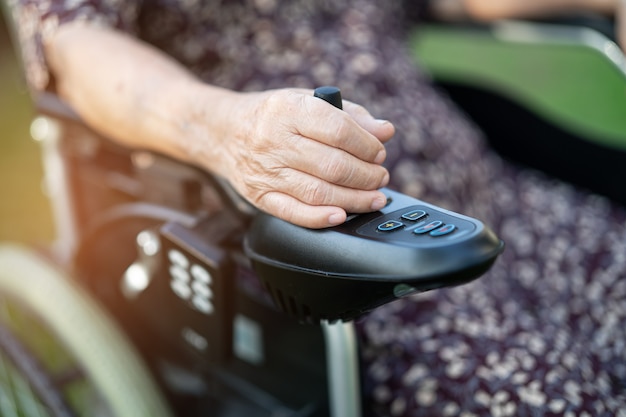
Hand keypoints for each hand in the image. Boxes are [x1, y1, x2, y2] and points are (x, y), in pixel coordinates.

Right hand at [190, 88, 394, 228]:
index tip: (379, 152)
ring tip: (373, 197)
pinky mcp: (260, 196)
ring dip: (354, 199)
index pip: (338, 130)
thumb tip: (385, 131)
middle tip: (380, 177)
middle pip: (333, 165)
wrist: (223, 132)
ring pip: (319, 192)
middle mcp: (274, 141)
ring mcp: (266, 172)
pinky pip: (294, 213)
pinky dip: (321, 218)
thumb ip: (349, 114)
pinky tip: (342, 215)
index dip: (367, 145)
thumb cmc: (271, 116)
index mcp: (288, 110)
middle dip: (366, 176)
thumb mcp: (306, 100)